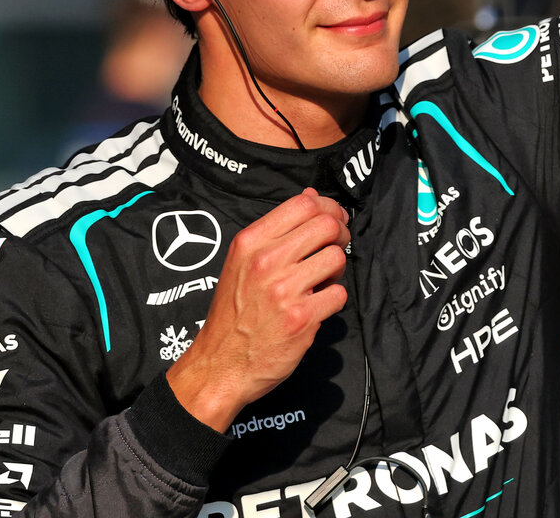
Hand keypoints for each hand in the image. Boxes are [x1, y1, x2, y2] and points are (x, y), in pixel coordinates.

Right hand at [166, 188, 349, 429]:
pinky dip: (333, 299)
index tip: (335, 218)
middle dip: (340, 235)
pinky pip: (338, 294)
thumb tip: (312, 196)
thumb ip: (276, 231)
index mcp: (251, 242)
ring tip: (321, 281)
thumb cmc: (233, 313)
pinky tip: (316, 306)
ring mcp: (284, 290)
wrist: (219, 364)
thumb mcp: (242, 262)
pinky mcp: (301, 318)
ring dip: (336, 270)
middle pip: (327, 226)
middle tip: (334, 248)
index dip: (328, 207)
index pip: (303, 203)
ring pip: (337, 258)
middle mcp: (266, 261)